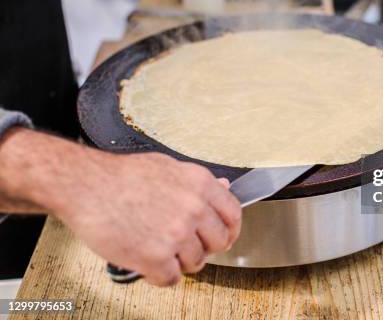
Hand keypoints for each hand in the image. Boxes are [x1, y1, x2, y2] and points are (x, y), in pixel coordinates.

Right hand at [58, 152, 240, 285]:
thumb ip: (199, 183)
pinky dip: (158, 275)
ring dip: (179, 261)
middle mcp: (193, 208)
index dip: (230, 229)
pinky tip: (147, 261)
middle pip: (219, 242)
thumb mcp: (168, 167)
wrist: (85, 185)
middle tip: (186, 246)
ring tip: (158, 248)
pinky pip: (171, 279)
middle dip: (205, 247)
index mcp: (200, 184)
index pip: (234, 214)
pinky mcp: (155, 257)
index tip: (224, 236)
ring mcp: (176, 234)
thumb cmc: (121, 176)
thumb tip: (224, 189)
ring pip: (196, 262)